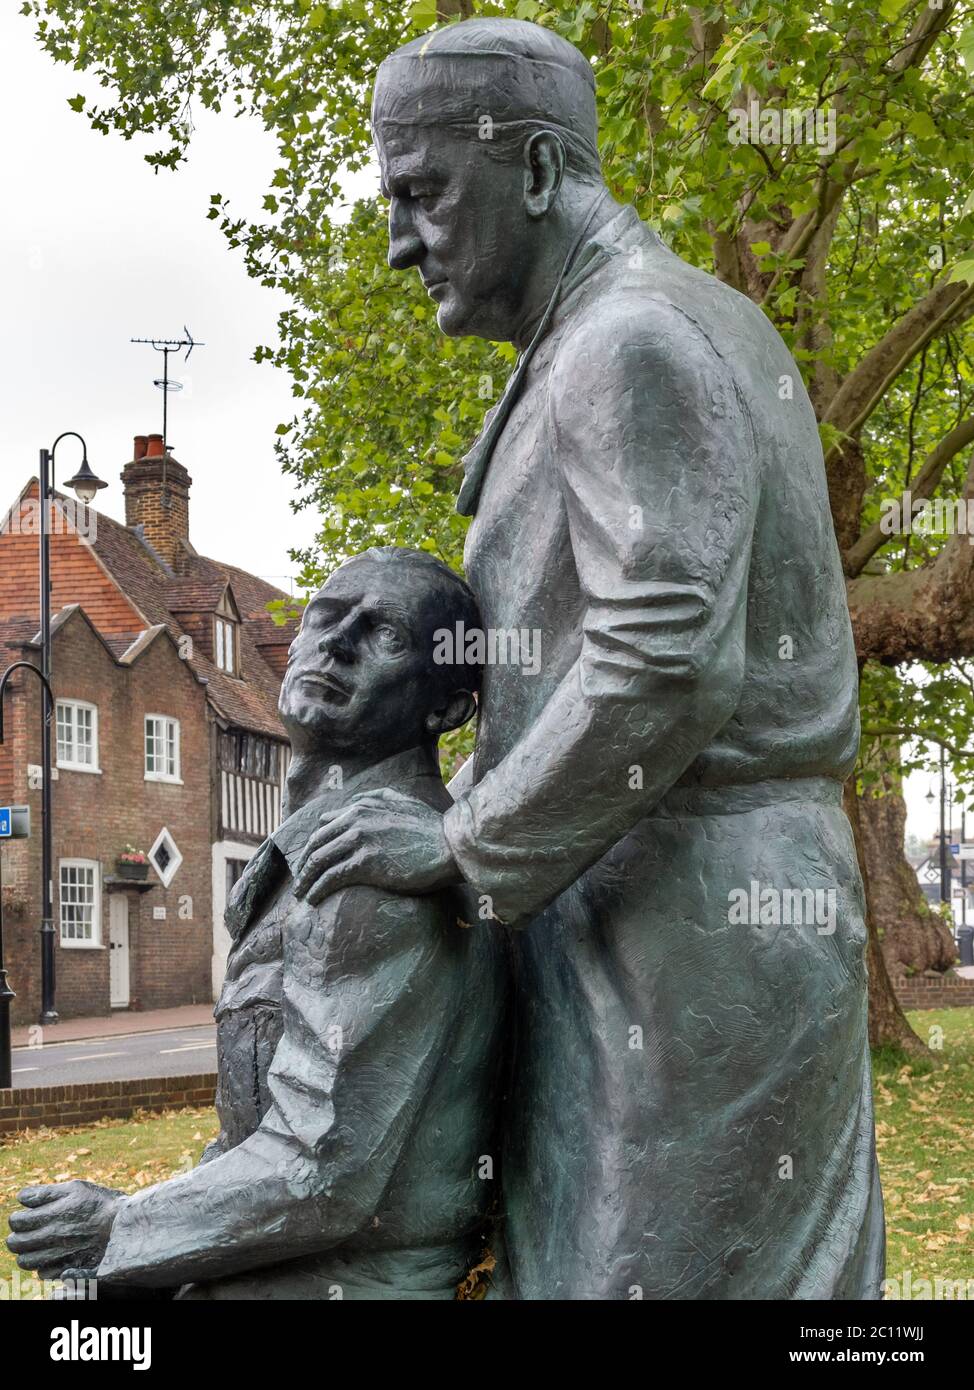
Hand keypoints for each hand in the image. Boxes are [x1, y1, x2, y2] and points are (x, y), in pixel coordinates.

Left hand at [6, 1180, 121, 1279]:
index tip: (24, 1216)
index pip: (16, 1221)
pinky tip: (52, 1255)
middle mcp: (52, 1237)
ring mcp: (59, 1255)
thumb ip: (45, 1192)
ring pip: (26, 1262)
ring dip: (26, 1253)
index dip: (17, 1218)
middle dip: (17, 1237)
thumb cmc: (100, 1203)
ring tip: (36, 1245)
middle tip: (25, 1232)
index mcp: (52, 1215)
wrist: (125, 1225)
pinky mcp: (68, 1268)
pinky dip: (43, 1265)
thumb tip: (21, 1198)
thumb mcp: (75, 1188)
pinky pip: (43, 1273)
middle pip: (16, 1244)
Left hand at [293, 788, 457, 905]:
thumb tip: (355, 801)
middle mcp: (356, 822)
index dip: (313, 846)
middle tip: (299, 882)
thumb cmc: (430, 827)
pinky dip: (318, 890)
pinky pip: (331, 878)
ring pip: (320, 862)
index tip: (309, 861)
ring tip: (302, 895)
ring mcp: (360, 842)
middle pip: (317, 845)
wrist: (449, 846)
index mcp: (362, 807)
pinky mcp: (366, 864)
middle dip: (304, 866)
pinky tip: (313, 900)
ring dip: (306, 881)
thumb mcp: (403, 802)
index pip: (324, 827)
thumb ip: (378, 797)